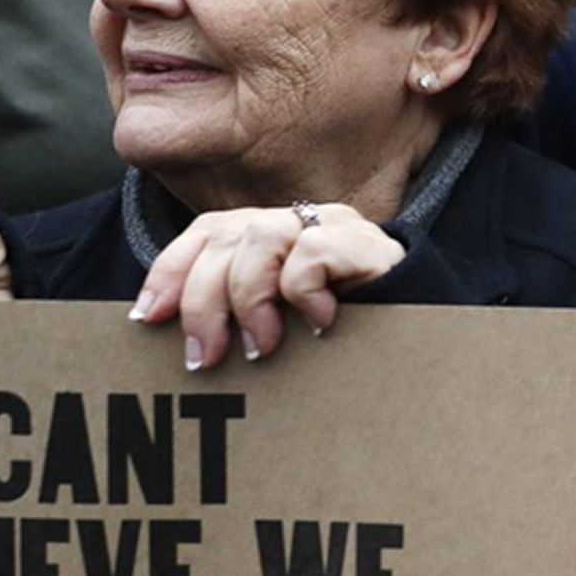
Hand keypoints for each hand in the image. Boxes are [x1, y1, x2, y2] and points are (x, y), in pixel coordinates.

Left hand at [129, 204, 405, 369]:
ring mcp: (333, 226)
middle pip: (222, 238)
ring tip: (263, 346)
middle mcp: (299, 219)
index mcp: (273, 233)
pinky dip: (302, 293)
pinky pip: (307, 255)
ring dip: (247, 301)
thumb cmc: (348, 342)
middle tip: (204, 356)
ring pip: (257, 241)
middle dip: (201, 300)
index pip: (207, 232)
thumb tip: (169, 333)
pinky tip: (319, 324)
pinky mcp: (362, 242)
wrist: (429, 344)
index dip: (170, 271)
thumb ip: (239, 316)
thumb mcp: (281, 326)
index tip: (146, 319)